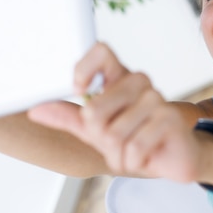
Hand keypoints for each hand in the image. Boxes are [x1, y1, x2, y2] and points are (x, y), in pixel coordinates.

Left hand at [28, 43, 202, 180]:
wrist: (174, 157)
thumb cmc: (136, 139)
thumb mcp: (97, 131)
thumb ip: (69, 118)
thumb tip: (37, 109)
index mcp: (120, 79)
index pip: (100, 52)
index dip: (84, 69)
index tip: (80, 92)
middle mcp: (139, 83)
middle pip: (95, 108)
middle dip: (98, 136)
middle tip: (114, 142)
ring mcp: (157, 98)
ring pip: (114, 133)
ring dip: (118, 154)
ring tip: (132, 151)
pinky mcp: (169, 117)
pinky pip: (134, 146)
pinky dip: (133, 160)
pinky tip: (145, 156)